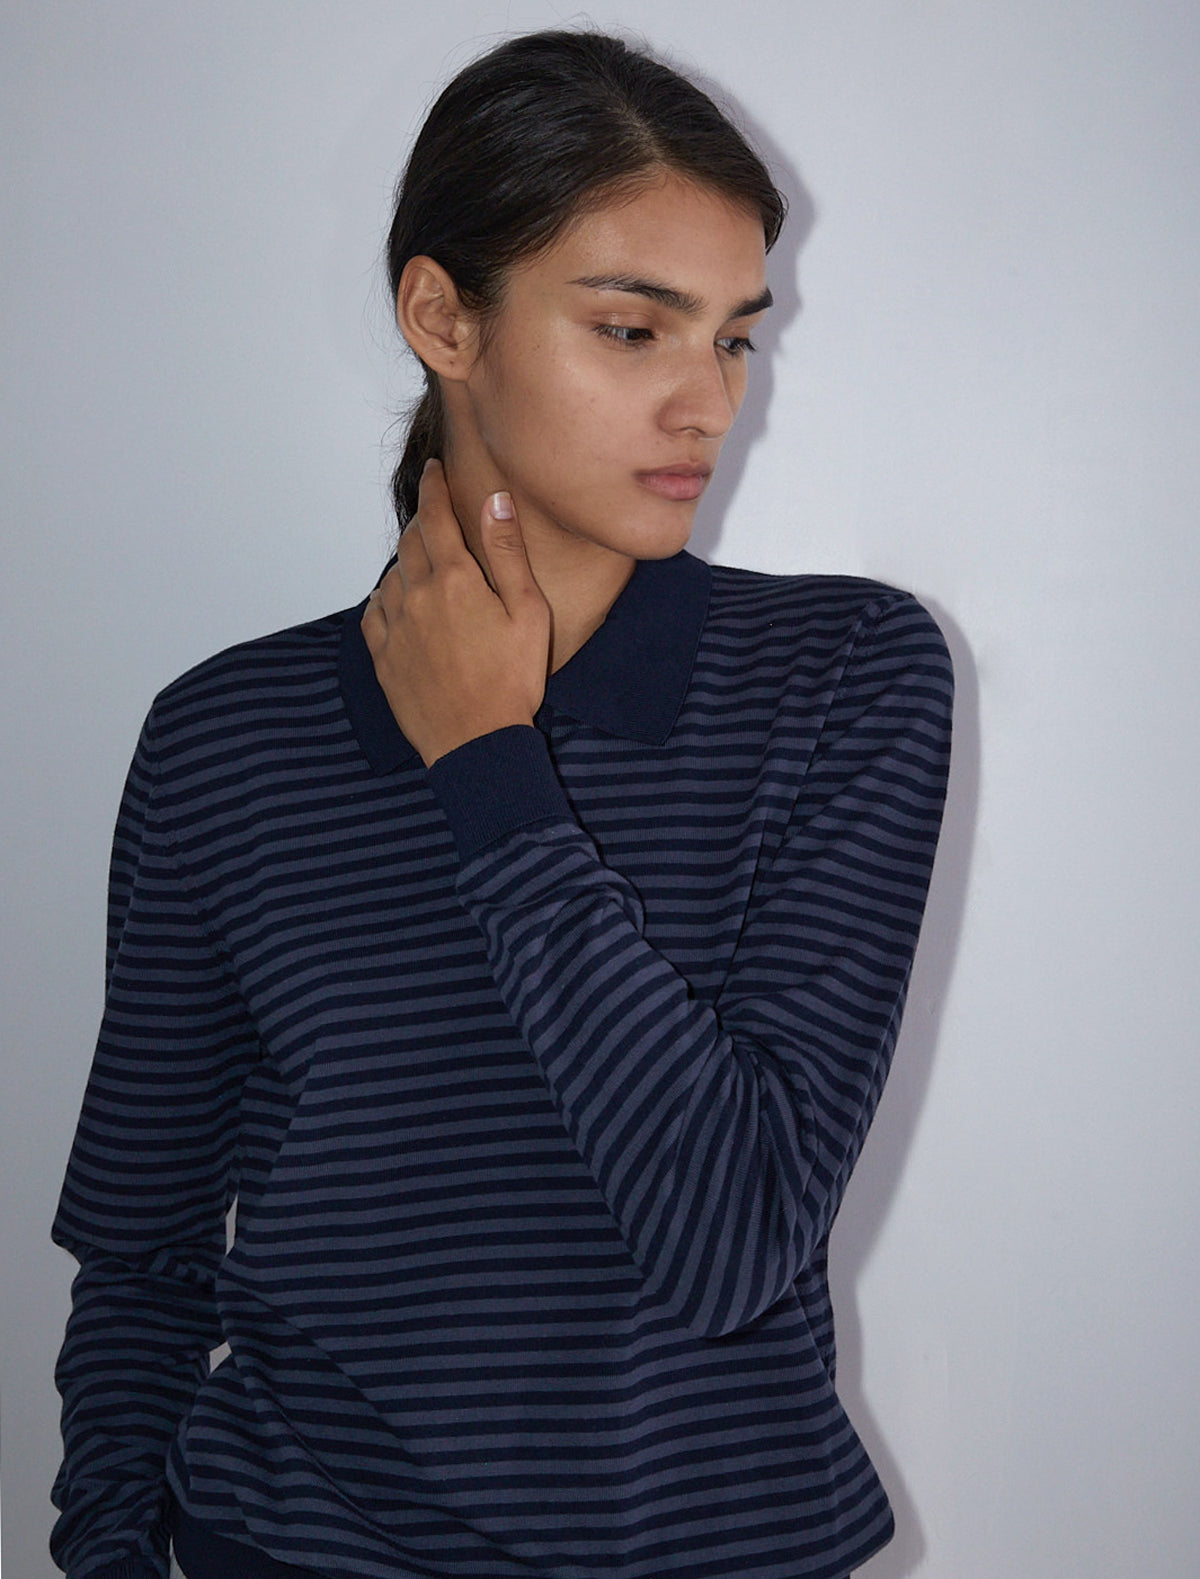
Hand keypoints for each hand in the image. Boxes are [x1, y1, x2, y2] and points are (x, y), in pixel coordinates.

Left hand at [361, 460, 550, 766]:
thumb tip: (494, 500)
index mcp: (456, 580)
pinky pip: (373, 612)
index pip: (435, 516)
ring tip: (425, 565)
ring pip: (391, 575)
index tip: (433, 470)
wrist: (477, 743)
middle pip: (410, 542)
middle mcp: (417, 596)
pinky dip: (385, 597)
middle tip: (434, 517)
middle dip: (421, 522)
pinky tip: (399, 603)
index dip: (434, 487)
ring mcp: (395, 627)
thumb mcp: (528, 613)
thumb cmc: (512, 681)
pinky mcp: (383, 657)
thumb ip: (508, 553)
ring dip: (406, 561)